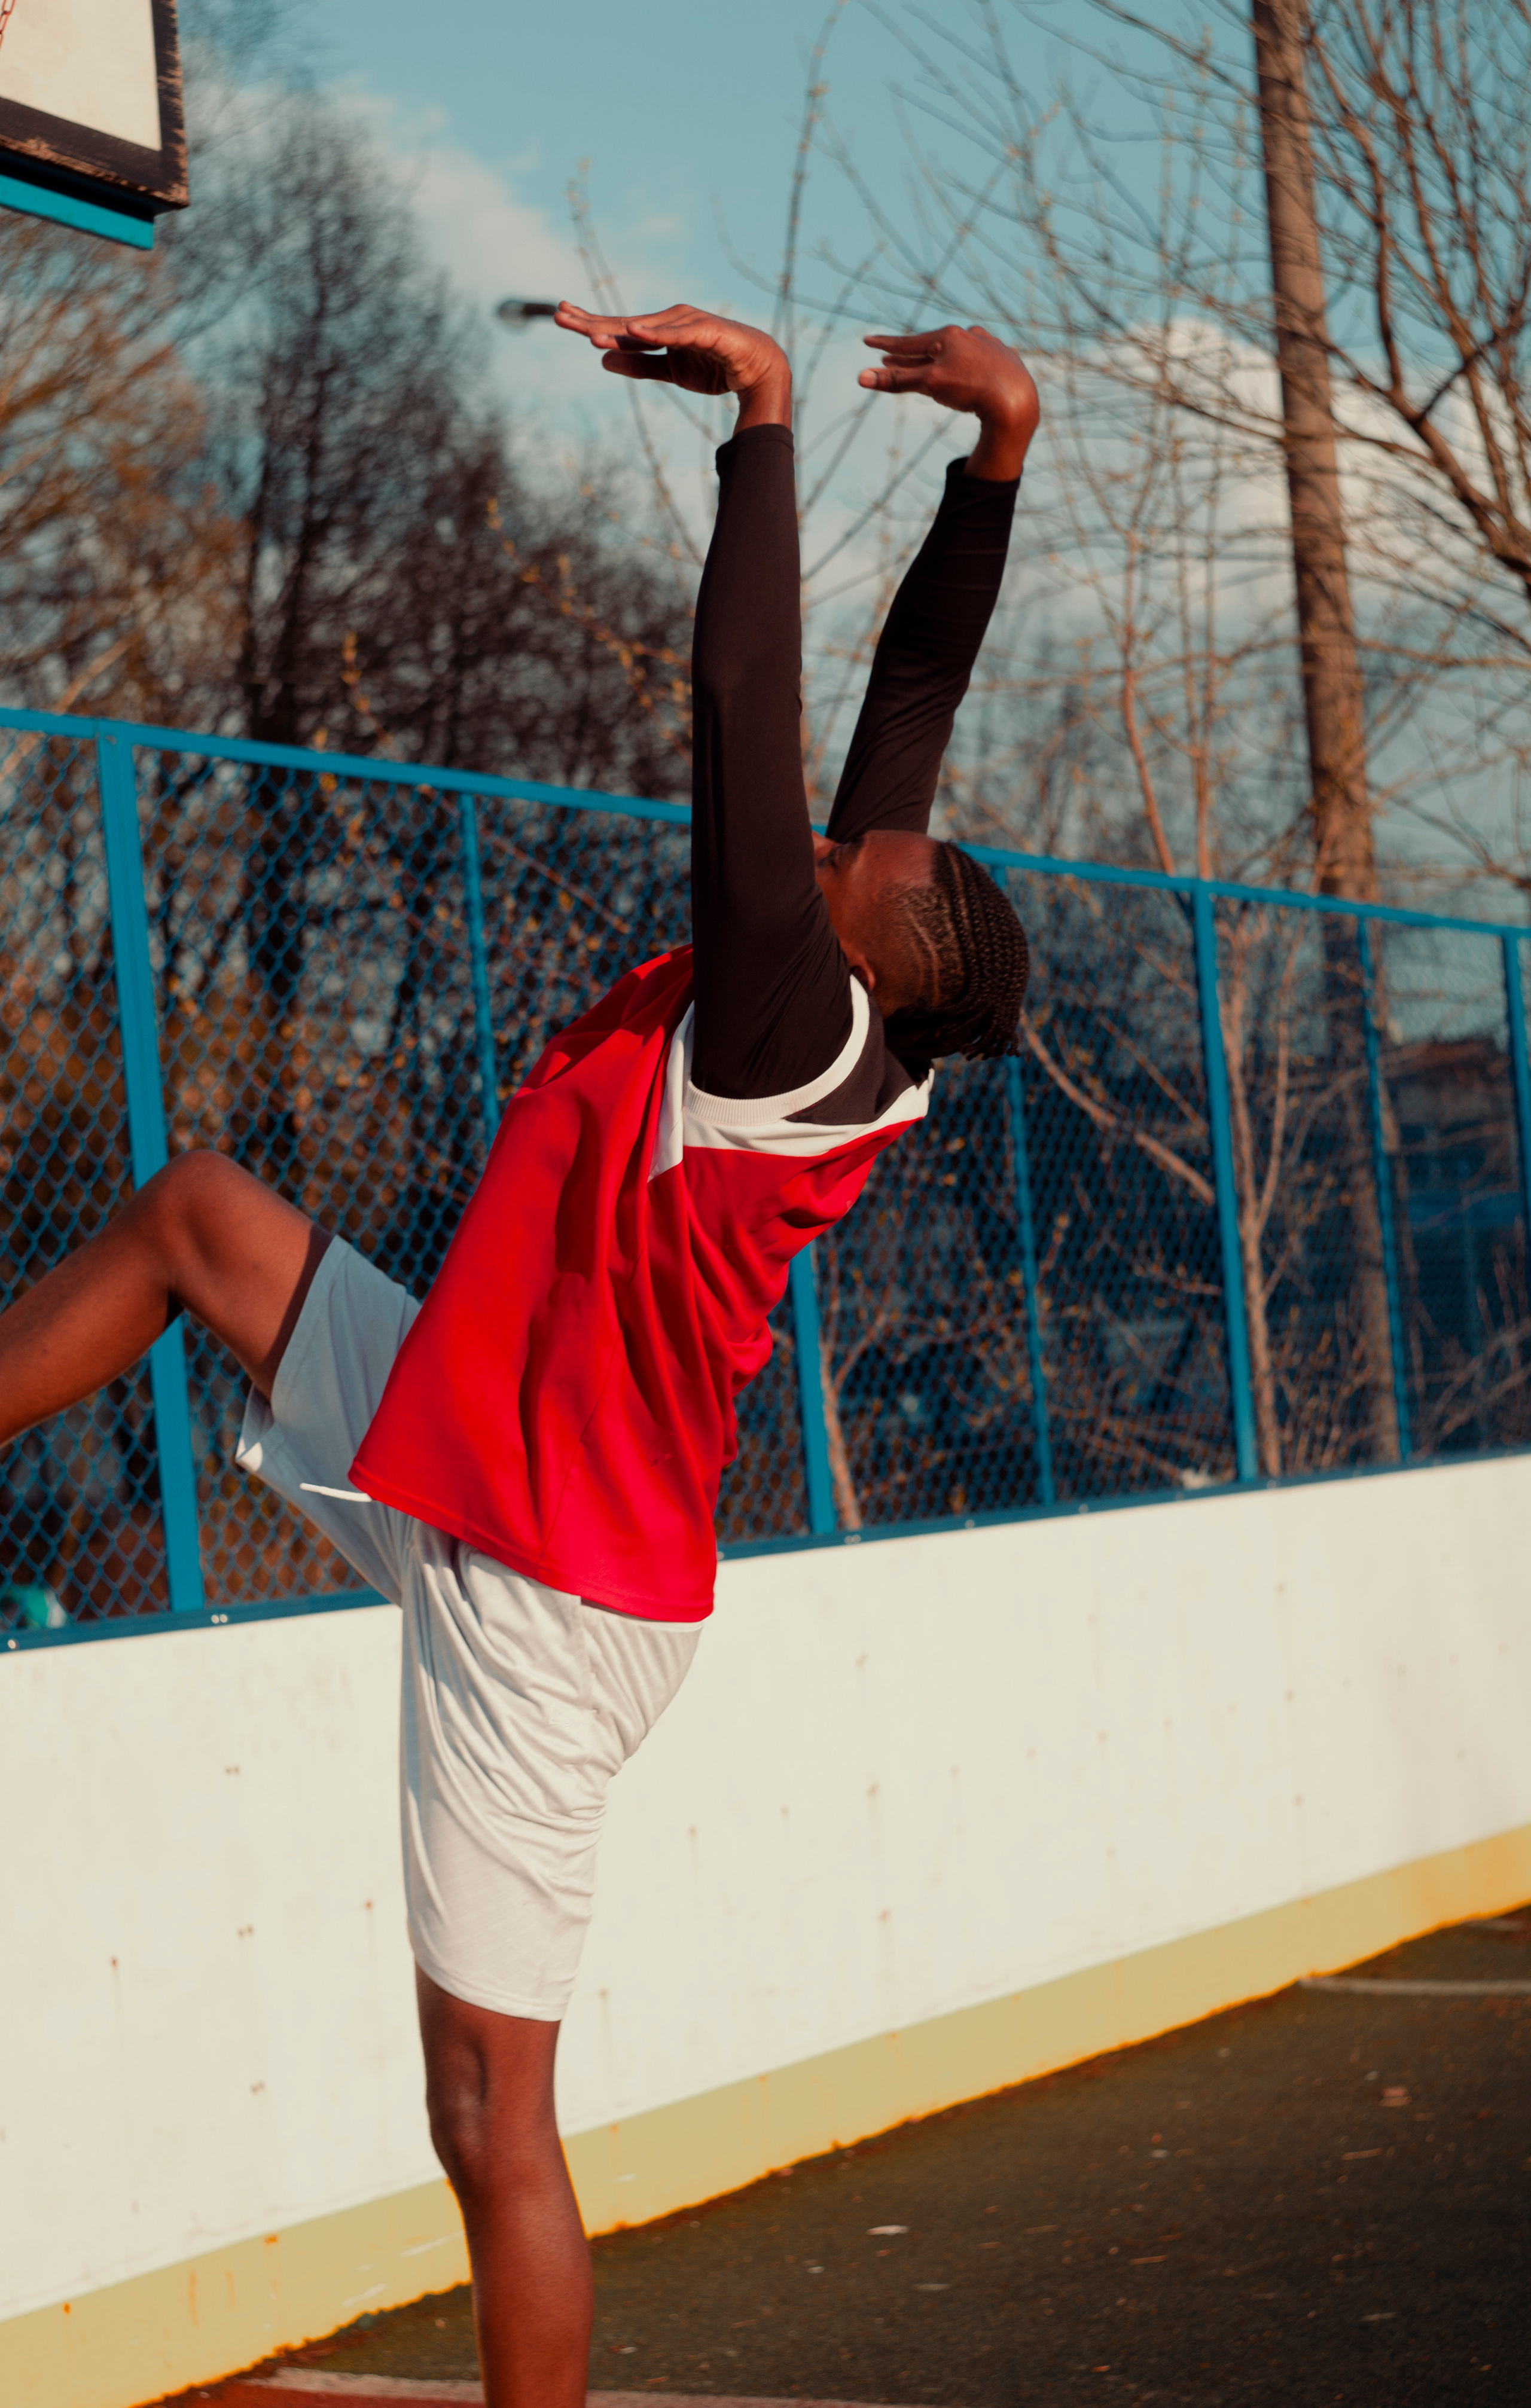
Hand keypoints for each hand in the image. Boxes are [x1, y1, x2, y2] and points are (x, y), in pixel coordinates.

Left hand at [554, 302, 790, 427]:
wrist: (758, 367)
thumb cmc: (715, 365)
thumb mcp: (671, 372)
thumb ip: (639, 365)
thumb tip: (602, 359)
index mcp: (659, 329)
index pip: (619, 327)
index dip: (590, 322)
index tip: (561, 316)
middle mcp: (669, 320)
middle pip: (625, 322)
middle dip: (592, 319)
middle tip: (558, 315)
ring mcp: (687, 323)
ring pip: (647, 327)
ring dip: (618, 330)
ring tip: (588, 334)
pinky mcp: (707, 332)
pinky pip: (679, 334)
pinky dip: (658, 333)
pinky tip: (636, 332)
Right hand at [858, 323, 1038, 477]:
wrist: (1016, 399)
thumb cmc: (971, 388)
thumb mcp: (929, 384)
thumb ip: (896, 381)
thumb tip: (861, 378)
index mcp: (948, 336)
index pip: (908, 342)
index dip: (886, 345)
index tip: (868, 341)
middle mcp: (969, 335)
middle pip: (930, 348)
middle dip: (908, 356)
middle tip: (888, 359)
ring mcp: (988, 346)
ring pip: (955, 353)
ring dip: (937, 359)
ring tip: (926, 365)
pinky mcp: (1004, 359)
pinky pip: (977, 361)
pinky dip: (964, 366)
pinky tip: (967, 368)